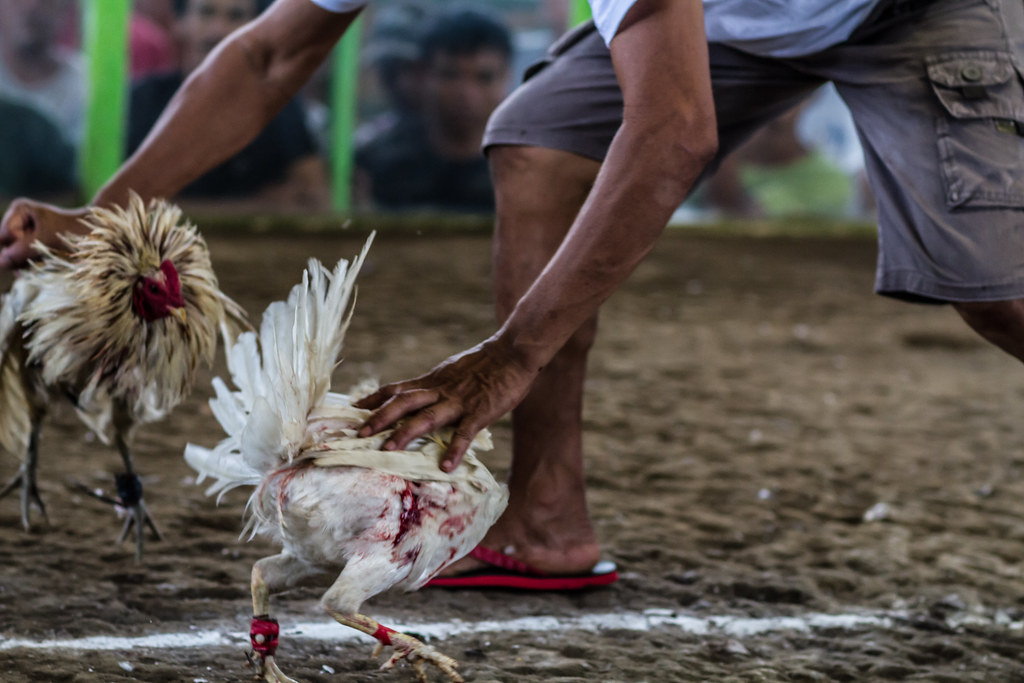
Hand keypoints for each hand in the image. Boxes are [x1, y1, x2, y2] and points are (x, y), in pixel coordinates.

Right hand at [0, 199, 88, 269]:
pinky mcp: (31, 246)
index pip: (4, 237)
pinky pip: (23, 260)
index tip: (41, 242)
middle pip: (6, 246)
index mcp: (19, 209)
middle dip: (22, 255)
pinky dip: (33, 264)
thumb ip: (21, 252)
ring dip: (28, 261)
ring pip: (14, 255)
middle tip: (45, 253)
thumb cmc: (73, 231)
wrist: (96, 233)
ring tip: (48, 257)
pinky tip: (46, 262)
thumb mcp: (47, 240)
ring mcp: (23, 233)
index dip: (19, 245)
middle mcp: (18, 219)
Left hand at [355, 337, 539, 471]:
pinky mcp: (480, 411)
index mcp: (433, 381)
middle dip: (379, 418)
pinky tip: (446, 466)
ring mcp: (459, 402)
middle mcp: (440, 390)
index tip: (354, 408)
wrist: (514, 352)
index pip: (397, 388)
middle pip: (403, 402)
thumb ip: (437, 385)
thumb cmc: (487, 363)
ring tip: (387, 450)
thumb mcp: (454, 371)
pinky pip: (465, 432)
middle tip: (359, 433)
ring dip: (405, 433)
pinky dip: (455, 450)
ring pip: (426, 417)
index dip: (374, 398)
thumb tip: (422, 396)